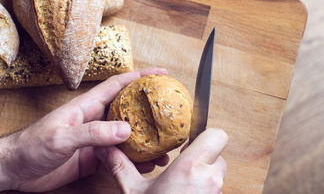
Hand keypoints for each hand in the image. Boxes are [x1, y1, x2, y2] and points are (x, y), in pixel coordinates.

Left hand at [0, 68, 168, 191]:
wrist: (14, 170)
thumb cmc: (30, 146)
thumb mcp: (61, 137)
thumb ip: (93, 133)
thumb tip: (126, 129)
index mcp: (87, 106)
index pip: (118, 85)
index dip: (140, 76)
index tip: (161, 73)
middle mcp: (94, 120)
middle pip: (129, 110)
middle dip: (150, 109)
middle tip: (172, 113)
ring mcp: (95, 140)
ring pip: (127, 136)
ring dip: (145, 140)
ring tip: (165, 147)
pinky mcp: (93, 158)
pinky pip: (119, 157)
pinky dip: (134, 161)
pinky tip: (145, 166)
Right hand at [95, 128, 228, 193]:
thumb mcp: (133, 192)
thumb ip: (121, 165)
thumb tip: (104, 148)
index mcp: (190, 167)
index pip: (217, 135)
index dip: (206, 135)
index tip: (188, 144)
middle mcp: (210, 179)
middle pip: (219, 154)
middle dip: (204, 157)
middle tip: (185, 166)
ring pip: (219, 174)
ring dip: (205, 175)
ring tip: (183, 186)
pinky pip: (217, 190)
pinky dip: (205, 190)